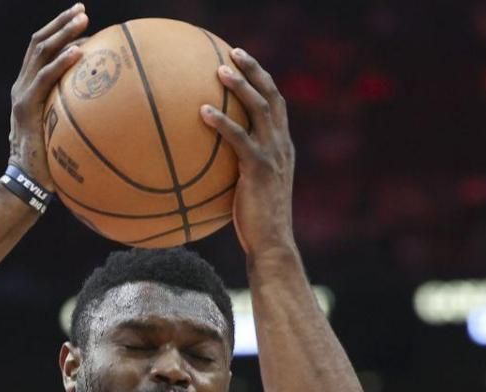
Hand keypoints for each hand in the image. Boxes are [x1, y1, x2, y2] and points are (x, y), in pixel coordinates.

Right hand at [10, 4, 88, 187]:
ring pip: (39, 53)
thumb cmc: (51, 165)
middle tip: (81, 10)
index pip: (41, 51)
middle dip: (60, 23)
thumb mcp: (65, 134)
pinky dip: (61, 63)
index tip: (81, 18)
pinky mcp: (25, 108)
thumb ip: (77, 117)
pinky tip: (79, 52)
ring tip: (82, 20)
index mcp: (29, 89)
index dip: (59, 31)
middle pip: (38, 43)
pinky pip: (44, 79)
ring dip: (62, 33)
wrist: (26, 185)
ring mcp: (21, 95)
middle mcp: (22, 86)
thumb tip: (109, 110)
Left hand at [200, 48, 294, 256]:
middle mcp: (282, 146)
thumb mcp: (251, 190)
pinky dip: (222, 122)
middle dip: (255, 71)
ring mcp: (273, 156)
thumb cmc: (256, 223)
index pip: (278, 105)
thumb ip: (240, 170)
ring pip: (260, 110)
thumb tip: (208, 164)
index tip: (245, 62)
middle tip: (233, 52)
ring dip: (241, 87)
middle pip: (272, 97)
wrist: (272, 244)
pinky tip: (202, 111)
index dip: (264, 80)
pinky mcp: (259, 169)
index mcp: (283, 148)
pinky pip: (239, 138)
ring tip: (220, 70)